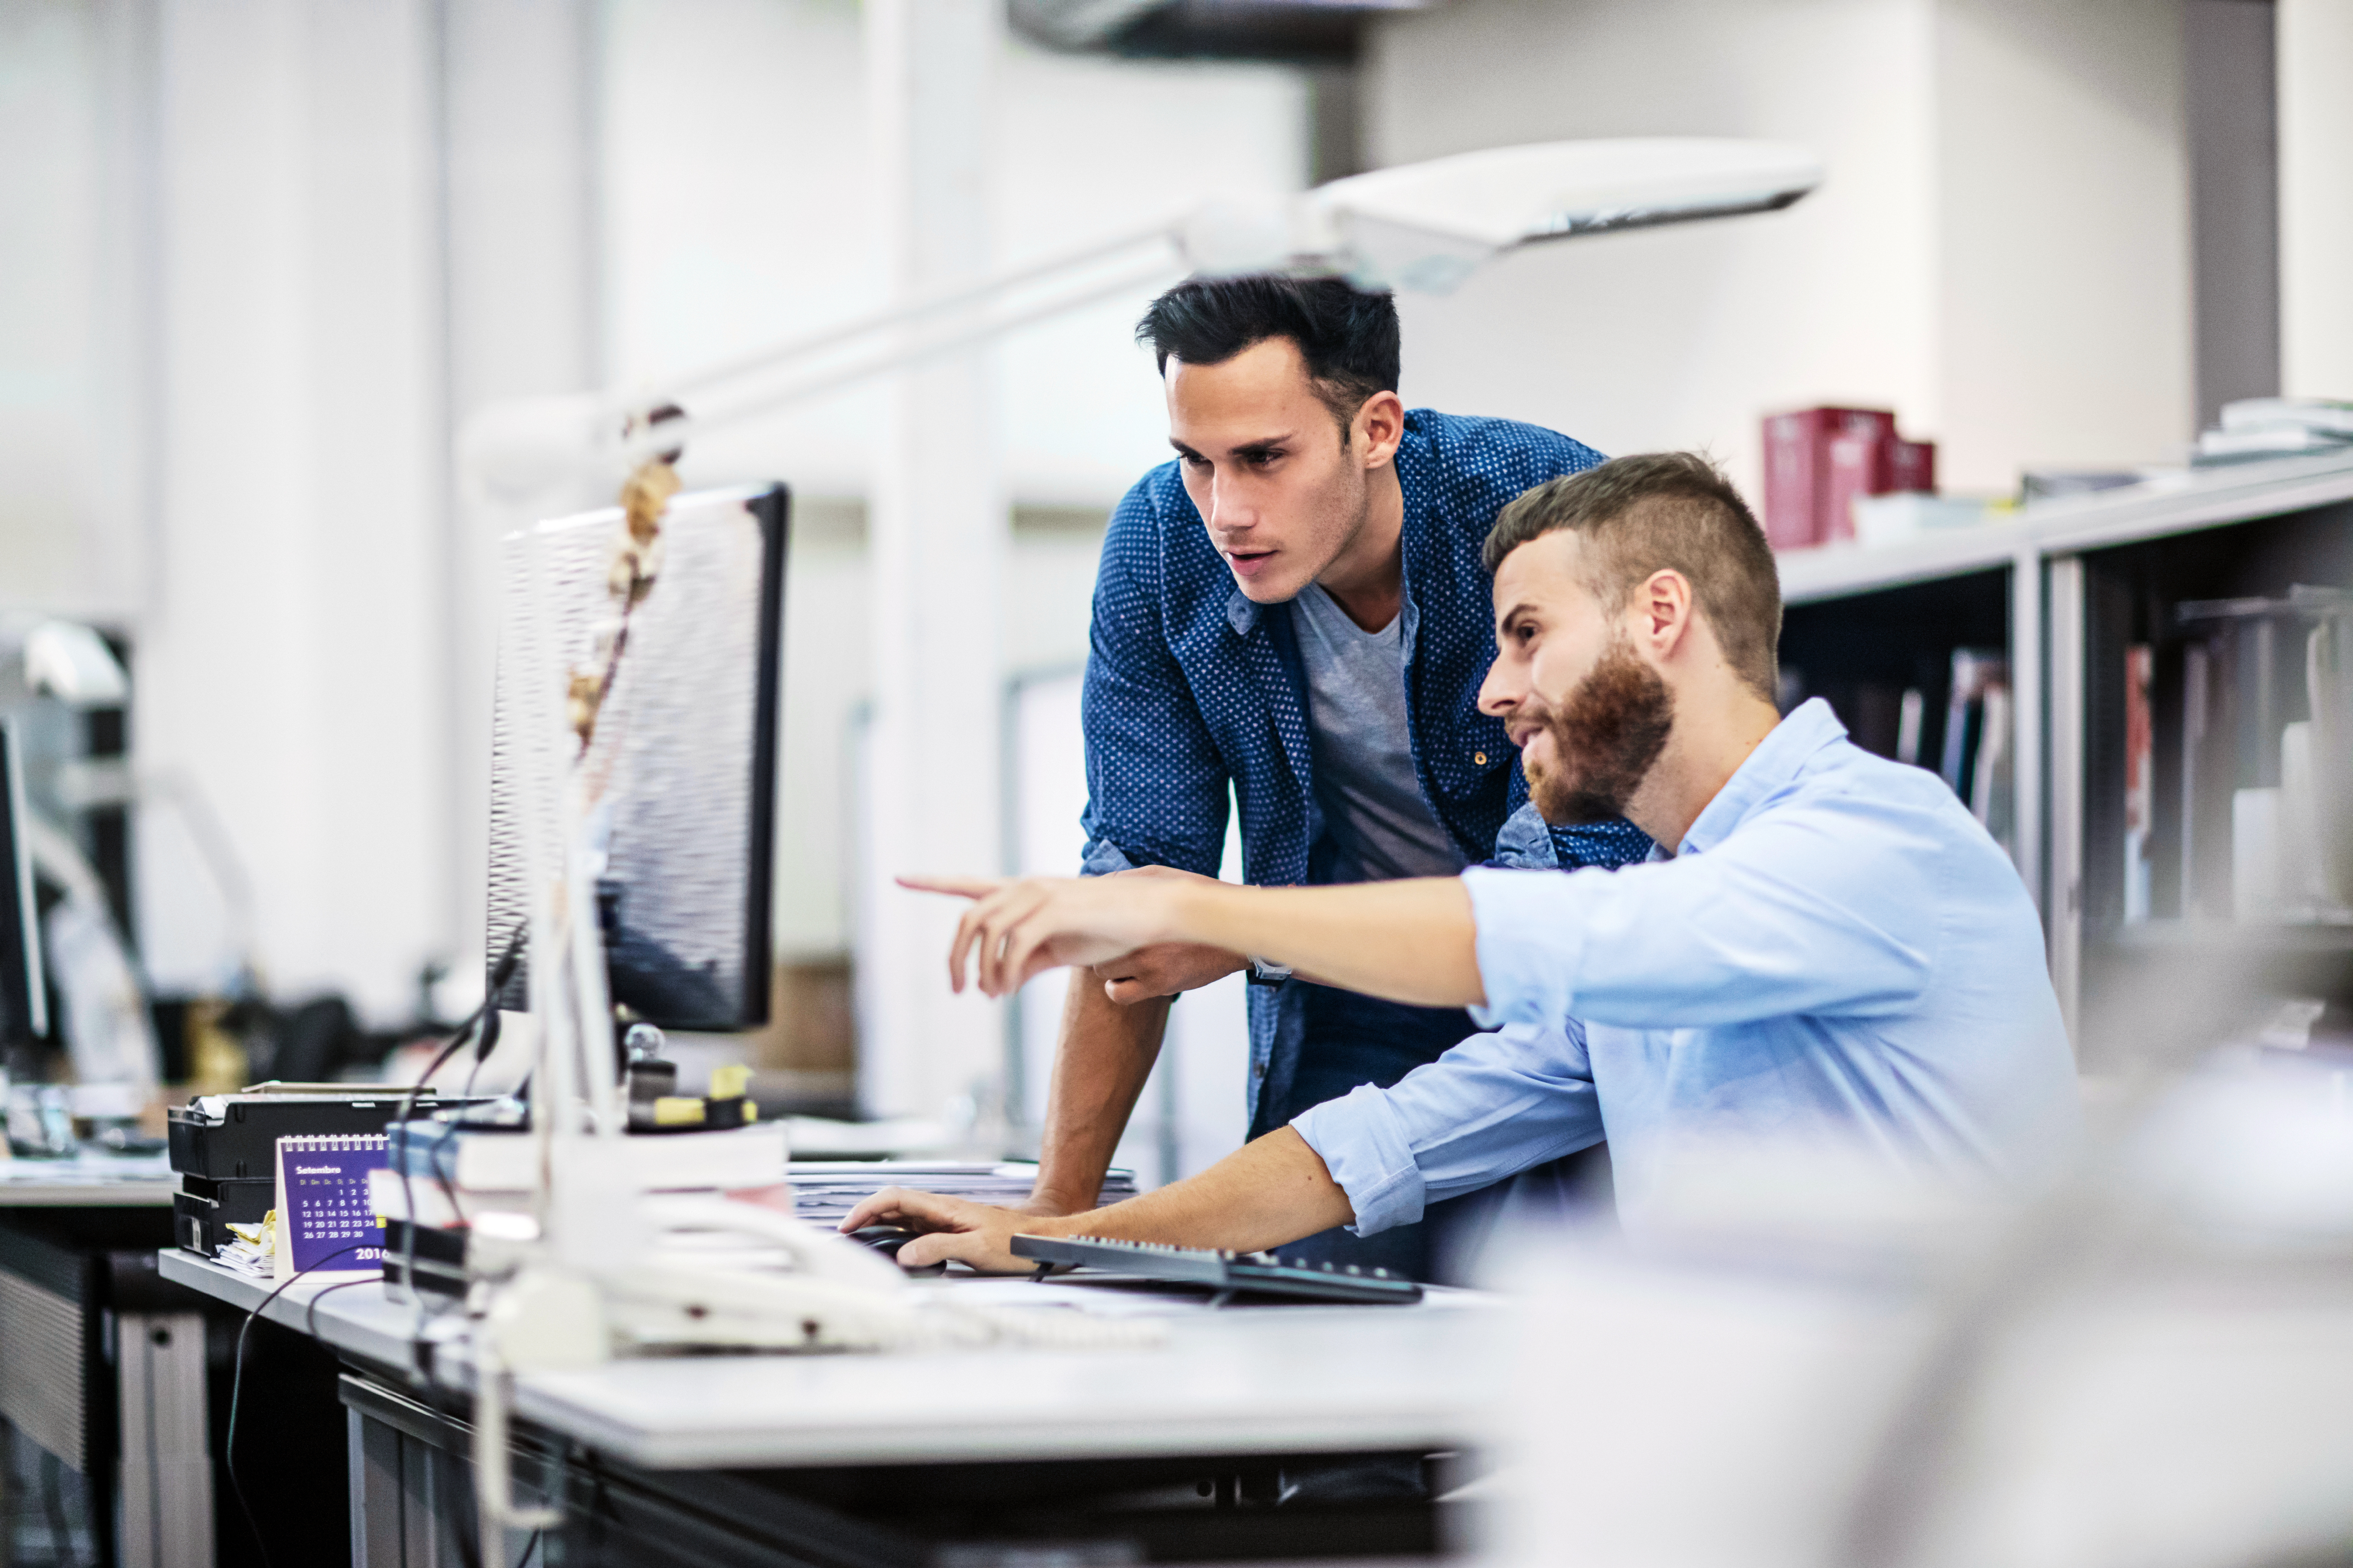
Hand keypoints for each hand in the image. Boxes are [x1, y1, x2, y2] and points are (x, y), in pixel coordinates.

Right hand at [838, 1186, 1061, 1272]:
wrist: (1044, 1239)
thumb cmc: (1017, 1242)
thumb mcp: (977, 1248)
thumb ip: (938, 1248)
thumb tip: (903, 1255)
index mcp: (943, 1207)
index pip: (895, 1198)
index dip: (867, 1209)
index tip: (847, 1226)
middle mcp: (941, 1210)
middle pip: (893, 1205)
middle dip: (864, 1216)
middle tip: (843, 1238)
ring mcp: (945, 1220)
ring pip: (902, 1216)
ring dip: (878, 1225)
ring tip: (858, 1243)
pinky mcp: (951, 1231)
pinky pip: (916, 1229)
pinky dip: (896, 1235)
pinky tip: (891, 1248)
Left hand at [897, 873, 1191, 996]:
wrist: (1149, 915)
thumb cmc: (1107, 929)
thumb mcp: (1058, 948)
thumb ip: (1026, 960)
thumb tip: (998, 982)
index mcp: (1023, 893)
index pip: (968, 884)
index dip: (931, 882)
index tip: (899, 877)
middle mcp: (1025, 888)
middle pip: (968, 918)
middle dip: (955, 957)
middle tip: (958, 990)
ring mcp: (1040, 896)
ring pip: (986, 929)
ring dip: (982, 969)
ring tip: (992, 995)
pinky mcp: (1056, 911)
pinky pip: (1014, 944)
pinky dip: (1005, 970)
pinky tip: (1010, 988)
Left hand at [1091, 867, 1243, 1000]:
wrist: (1234, 933)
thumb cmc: (1197, 902)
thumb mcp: (1165, 877)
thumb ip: (1128, 879)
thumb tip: (1097, 884)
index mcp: (1141, 911)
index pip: (1093, 920)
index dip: (1089, 924)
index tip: (1093, 925)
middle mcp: (1142, 941)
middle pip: (1095, 949)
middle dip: (1100, 946)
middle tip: (1114, 941)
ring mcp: (1150, 966)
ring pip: (1103, 974)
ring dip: (1109, 968)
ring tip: (1124, 959)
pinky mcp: (1160, 986)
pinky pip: (1119, 995)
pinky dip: (1118, 988)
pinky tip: (1129, 977)